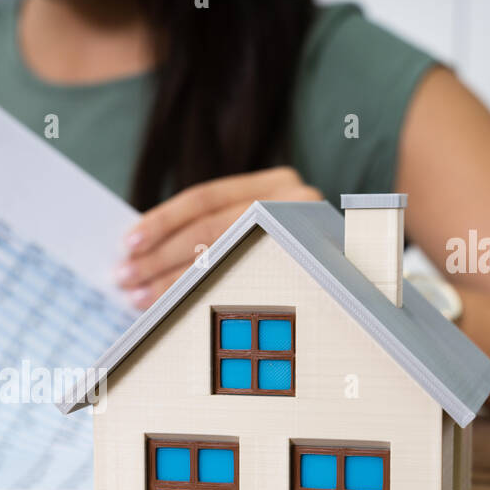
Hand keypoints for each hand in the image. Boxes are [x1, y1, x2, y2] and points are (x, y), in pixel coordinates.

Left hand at [116, 167, 322, 307]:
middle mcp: (293, 200)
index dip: (162, 220)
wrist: (366, 273)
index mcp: (273, 182)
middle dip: (159, 256)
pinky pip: (242, 283)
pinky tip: (172, 306)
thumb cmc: (295, 254)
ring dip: (172, 281)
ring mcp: (304, 237)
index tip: (128, 242)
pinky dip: (200, 294)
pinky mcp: (308, 268)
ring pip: (226, 259)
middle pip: (211, 229)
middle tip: (123, 276)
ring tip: (138, 297)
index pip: (205, 198)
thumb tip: (146, 251)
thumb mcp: (260, 229)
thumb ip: (216, 230)